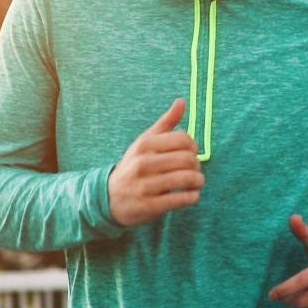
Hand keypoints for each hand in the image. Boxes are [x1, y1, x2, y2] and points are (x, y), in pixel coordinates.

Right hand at [107, 99, 203, 226]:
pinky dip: (192, 197)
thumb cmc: (134, 166)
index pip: (183, 139)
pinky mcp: (150, 206)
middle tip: (195, 169)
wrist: (109, 198)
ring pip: (187, 179)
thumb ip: (166, 123)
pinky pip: (181, 199)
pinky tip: (190, 195)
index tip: (191, 153)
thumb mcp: (145, 143)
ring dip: (198, 181)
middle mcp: (143, 164)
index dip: (193, 146)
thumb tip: (182, 101)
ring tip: (197, 182)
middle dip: (197, 165)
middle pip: (188, 159)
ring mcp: (146, 185)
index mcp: (144, 145)